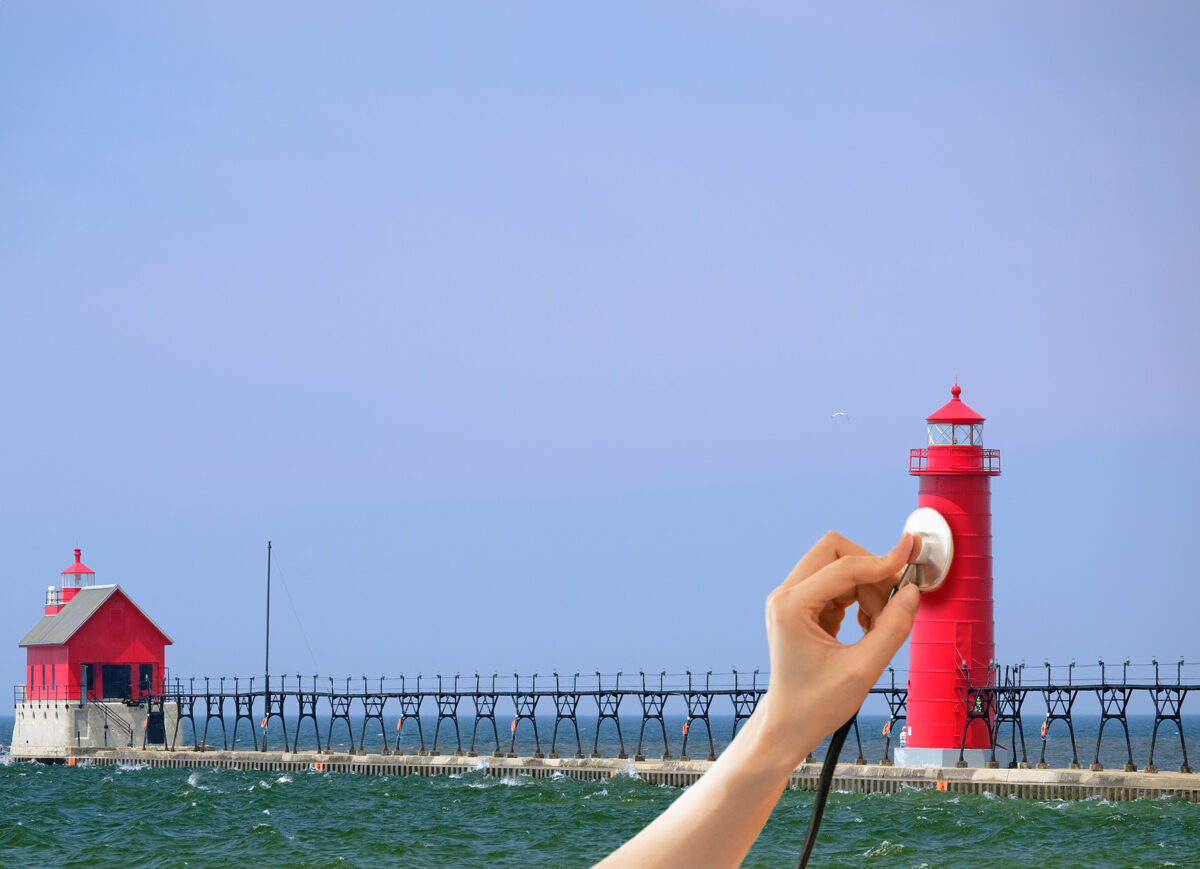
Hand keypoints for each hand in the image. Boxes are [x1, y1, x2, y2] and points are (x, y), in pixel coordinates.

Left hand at [758, 531, 920, 765]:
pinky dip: (860, 600)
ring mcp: (792, 599)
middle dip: (871, 570)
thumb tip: (913, 592)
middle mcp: (786, 595)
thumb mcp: (862, 670)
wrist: (789, 724)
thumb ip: (892, 629)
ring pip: (839, 568)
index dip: (882, 561)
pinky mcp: (802, 607)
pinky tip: (867, 629)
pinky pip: (837, 585)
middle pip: (834, 551)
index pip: (843, 565)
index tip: (912, 553)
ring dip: (868, 589)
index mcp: (791, 606)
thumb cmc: (817, 704)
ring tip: (878, 628)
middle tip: (895, 600)